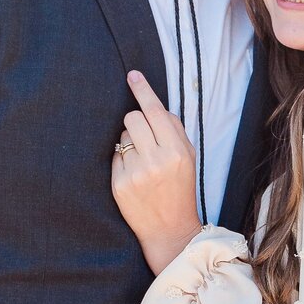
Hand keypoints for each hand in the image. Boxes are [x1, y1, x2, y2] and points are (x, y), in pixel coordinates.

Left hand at [111, 70, 202, 273]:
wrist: (170, 229)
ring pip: (122, 134)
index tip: (132, 75)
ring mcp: (136, 172)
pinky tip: (133, 174)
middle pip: (133, 117)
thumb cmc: (180, 188)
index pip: (155, 111)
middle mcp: (156, 160)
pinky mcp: (119, 184)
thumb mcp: (188, 157)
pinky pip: (115, 155)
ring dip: (129, 140)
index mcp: (177, 151)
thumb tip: (154, 105)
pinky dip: (122, 159)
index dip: (142, 90)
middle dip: (137, 122)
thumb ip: (174, 130)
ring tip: (141, 159)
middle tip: (144, 138)